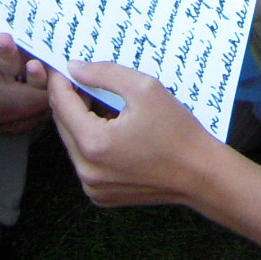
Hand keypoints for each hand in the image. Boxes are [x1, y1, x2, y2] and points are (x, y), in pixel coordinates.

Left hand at [47, 61, 217, 207]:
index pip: (61, 103)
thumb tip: (75, 69)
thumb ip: (104, 73)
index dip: (60, 80)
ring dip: (79, 120)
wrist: (200, 175)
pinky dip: (90, 143)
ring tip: (99, 101)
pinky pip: (85, 162)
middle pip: (63, 124)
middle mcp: (87, 169)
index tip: (64, 64)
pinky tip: (110, 129)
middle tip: (84, 79)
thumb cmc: (177, 131)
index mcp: (94, 143)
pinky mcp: (101, 195)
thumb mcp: (144, 88)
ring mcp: (92, 186)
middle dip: (70, 99)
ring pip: (72, 143)